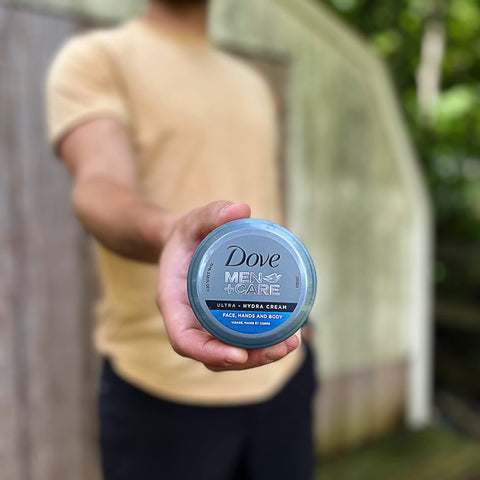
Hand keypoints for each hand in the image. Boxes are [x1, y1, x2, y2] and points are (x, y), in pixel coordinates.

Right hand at [156, 201, 299, 371]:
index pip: (184, 340)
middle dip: (248, 359)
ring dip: (259, 356)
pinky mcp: (221, 322)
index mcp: (174, 303)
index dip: (210, 352)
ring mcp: (205, 325)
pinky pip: (239, 340)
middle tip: (282, 347)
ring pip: (229, 353)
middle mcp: (188, 321)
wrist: (184, 245)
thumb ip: (212, 214)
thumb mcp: (194, 221)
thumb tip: (241, 208)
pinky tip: (287, 333)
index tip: (239, 354)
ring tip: (291, 343)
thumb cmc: (186, 236)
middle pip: (213, 356)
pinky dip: (261, 343)